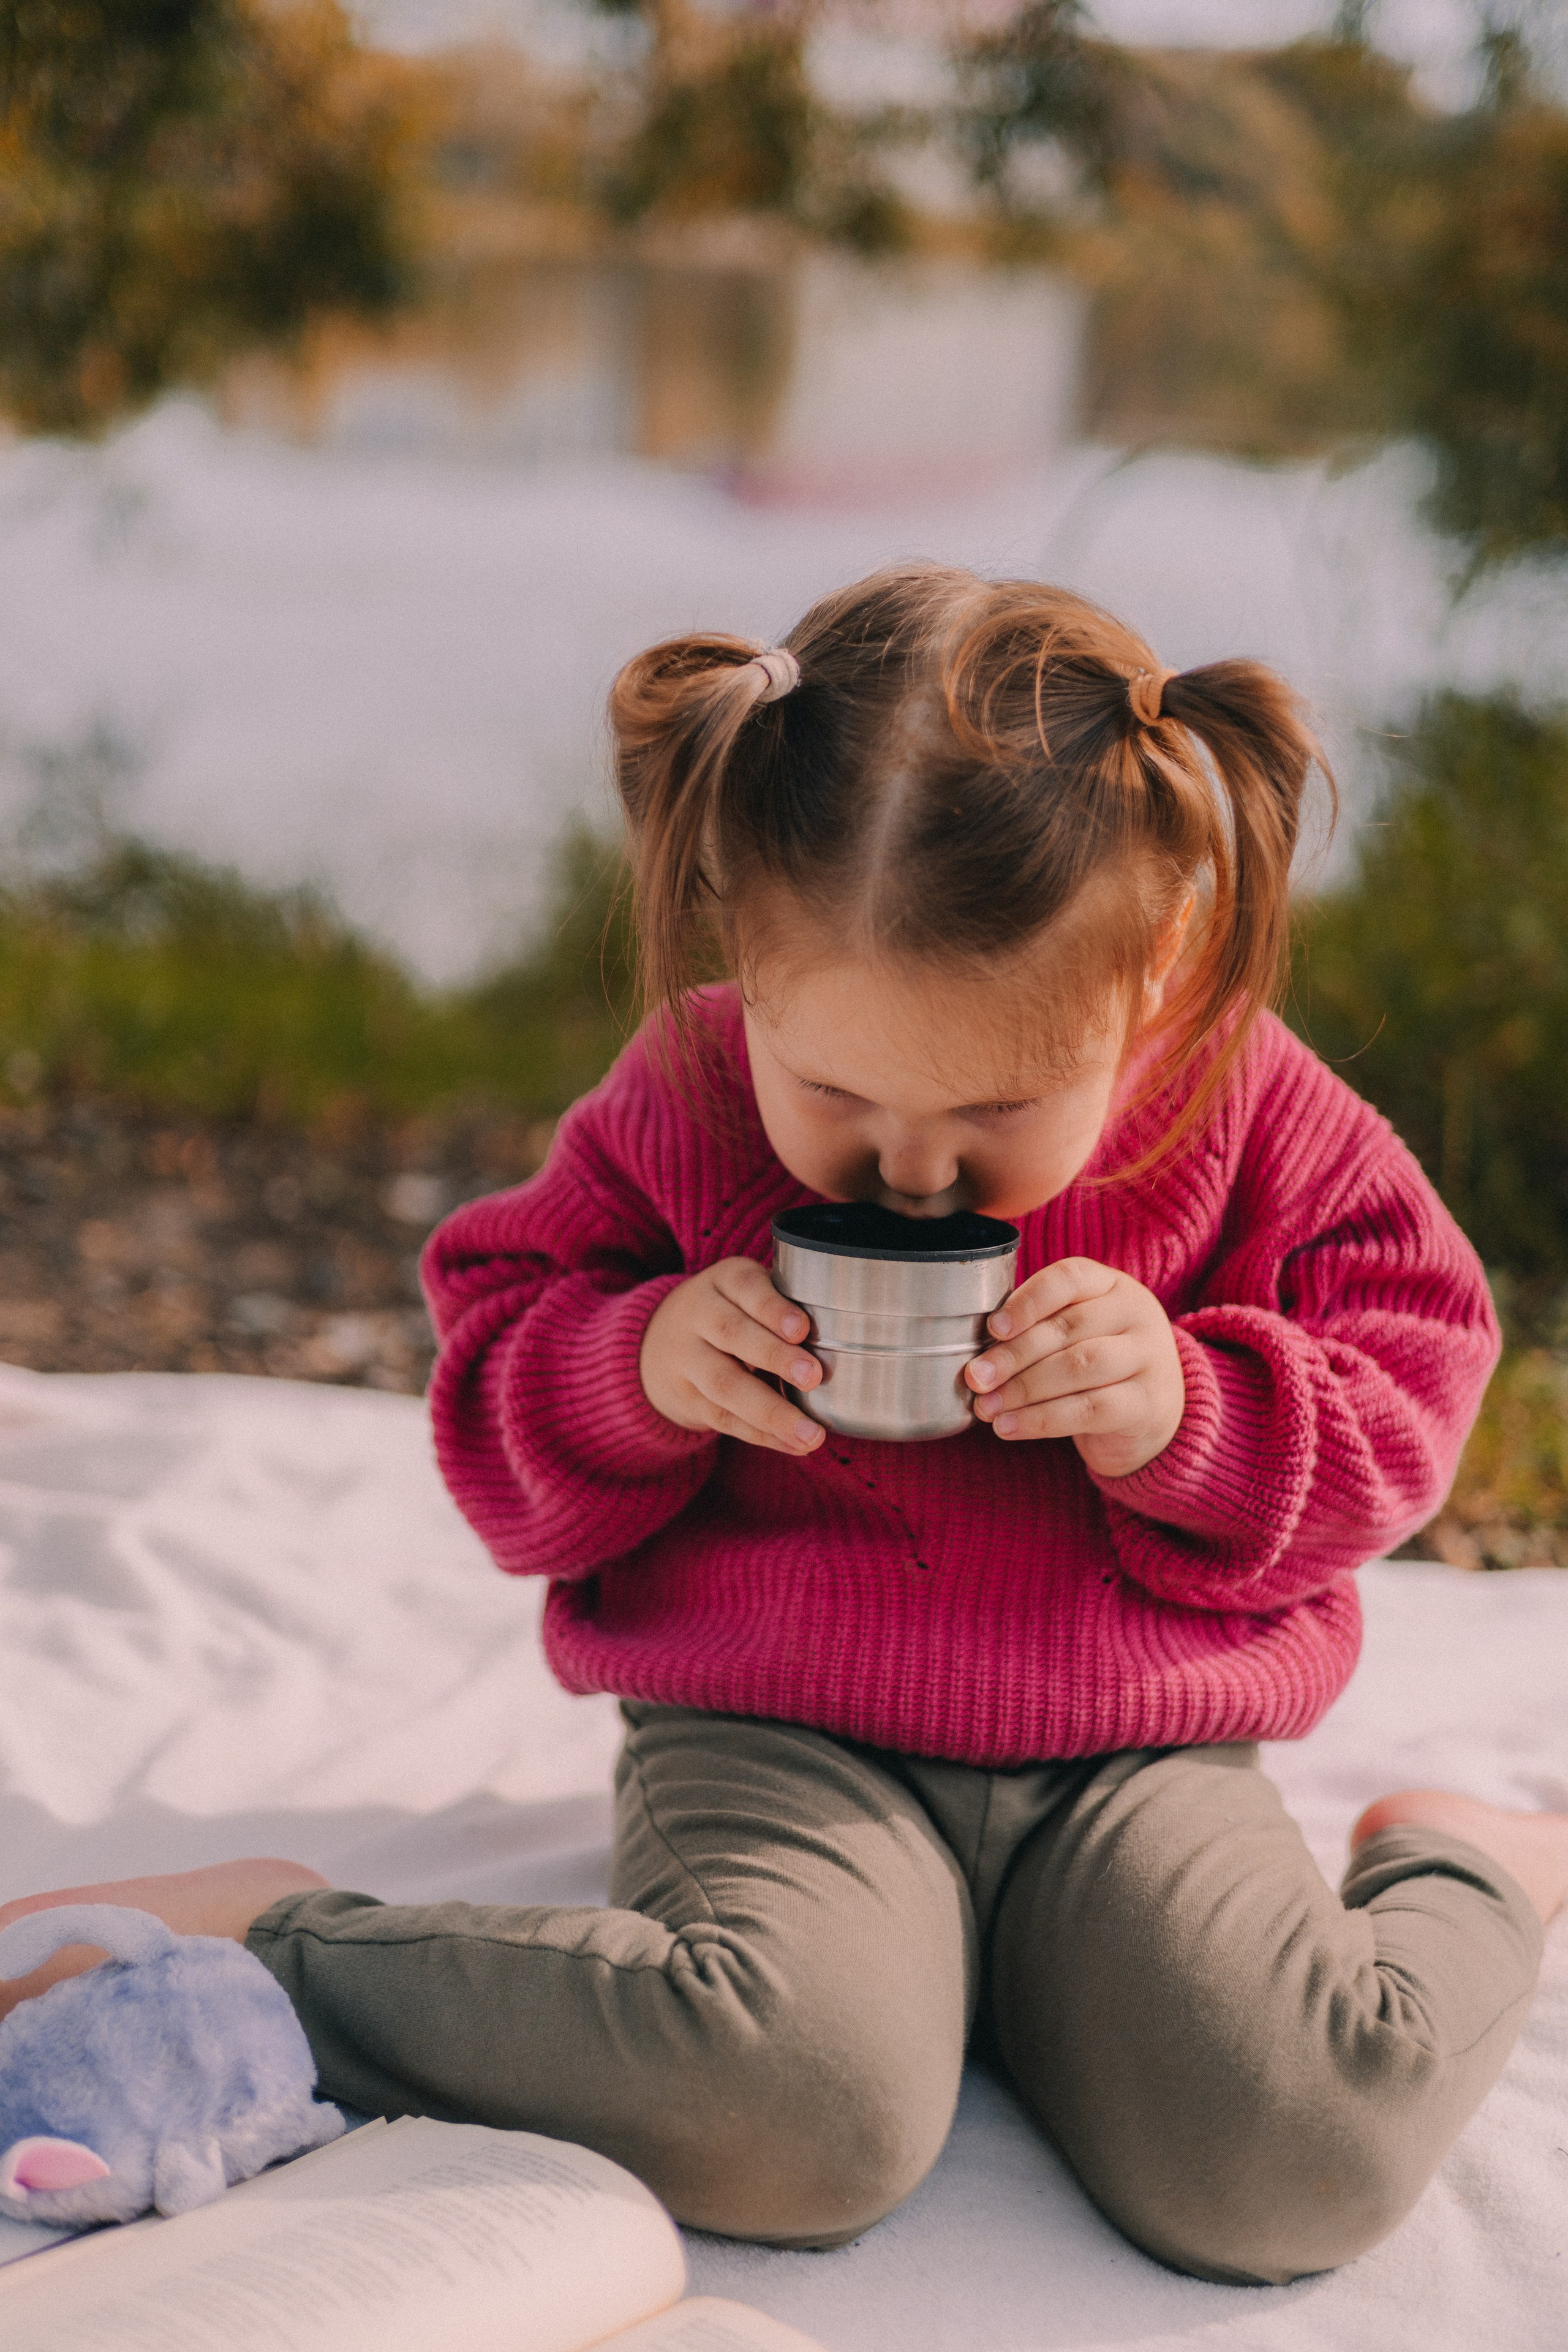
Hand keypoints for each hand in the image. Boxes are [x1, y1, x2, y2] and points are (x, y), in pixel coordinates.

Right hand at [640, 1258, 825, 1456]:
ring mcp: (687, 1359)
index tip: (802, 1329)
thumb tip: (842, 1340)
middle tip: (813, 1377)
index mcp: (724, 1281)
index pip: (746, 1287)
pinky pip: (724, 1419)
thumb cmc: (733, 1312)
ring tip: (812, 1436)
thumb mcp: (750, 1291)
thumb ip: (787, 1306)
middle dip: (774, 1357)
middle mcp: (698, 1315)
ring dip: (771, 1414)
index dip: (773, 1309)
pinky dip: (763, 1435)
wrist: (659, 1342)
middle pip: (732, 1334)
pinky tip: (794, 1445)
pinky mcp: (687, 1398)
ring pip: (725, 1386)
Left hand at [964, 1256, 1183, 1477]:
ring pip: (1078, 1367)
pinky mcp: (1147, 1403)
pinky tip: (1009, 1427)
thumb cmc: (1098, 1363)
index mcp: (1113, 1285)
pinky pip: (1089, 1409)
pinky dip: (1042, 1420)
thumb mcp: (1077, 1332)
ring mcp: (1148, 1358)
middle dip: (1013, 1355)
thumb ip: (1037, 1329)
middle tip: (976, 1378)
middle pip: (1068, 1328)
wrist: (1154, 1413)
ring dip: (1023, 1389)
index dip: (1027, 1301)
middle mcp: (1137, 1314)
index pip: (1069, 1278)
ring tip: (987, 1407)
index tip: (992, 1328)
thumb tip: (979, 1358)